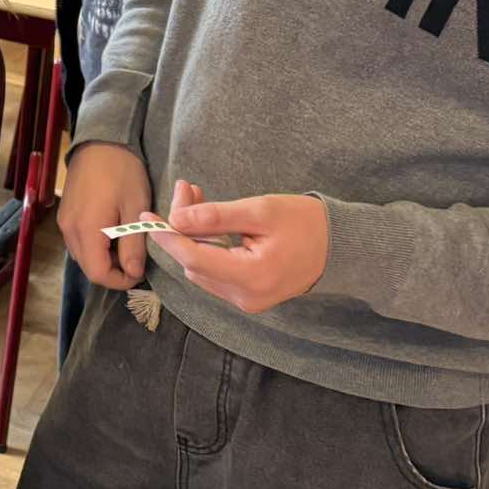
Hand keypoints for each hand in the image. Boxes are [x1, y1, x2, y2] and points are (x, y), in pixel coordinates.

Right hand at [58, 141, 153, 289]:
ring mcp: (64, 222)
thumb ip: (133, 245)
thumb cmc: (122, 172)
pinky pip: (78, 242)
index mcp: (86, 230)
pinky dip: (95, 246)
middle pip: (88, 268)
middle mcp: (69, 230)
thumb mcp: (135, 209)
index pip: (98, 274)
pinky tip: (112, 231)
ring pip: (83, 256)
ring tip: (126, 243)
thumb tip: (133, 273)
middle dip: (113, 271)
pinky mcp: (65, 215)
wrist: (100, 143)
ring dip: (104, 259)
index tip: (140, 272)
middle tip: (136, 257)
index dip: (120, 281)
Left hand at [152, 182, 329, 313]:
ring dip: (193, 235)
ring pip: (201, 267)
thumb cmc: (306, 223)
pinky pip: (215, 271)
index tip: (146, 217)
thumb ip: (216, 216)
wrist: (341, 247)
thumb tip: (175, 218)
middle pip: (194, 261)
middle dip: (182, 226)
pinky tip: (209, 221)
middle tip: (187, 188)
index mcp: (252, 277)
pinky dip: (206, 246)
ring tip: (197, 198)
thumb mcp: (261, 211)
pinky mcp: (247, 296)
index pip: (193, 257)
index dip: (166, 236)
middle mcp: (246, 297)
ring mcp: (247, 300)